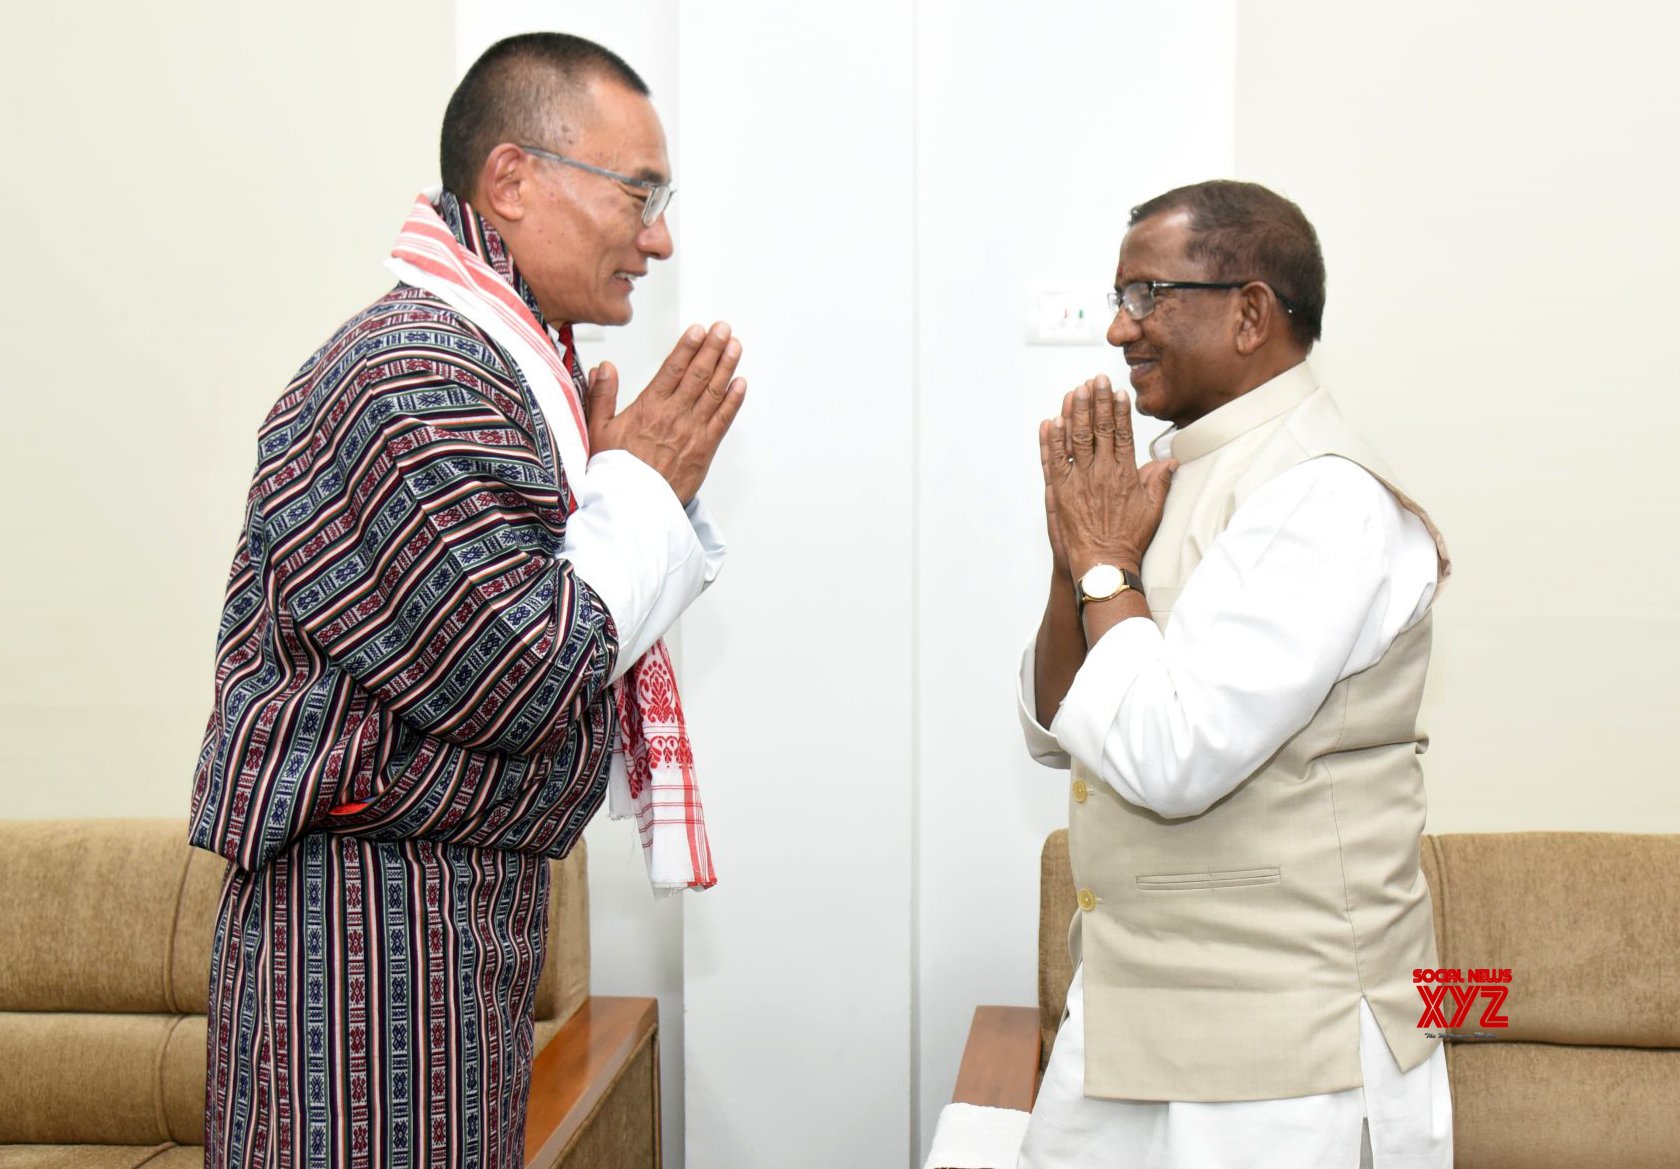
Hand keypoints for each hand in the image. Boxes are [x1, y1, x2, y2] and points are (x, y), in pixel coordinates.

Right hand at [585, 322, 747, 502]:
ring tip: (734, 346)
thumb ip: (601, 396)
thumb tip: (605, 367)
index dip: (688, 346)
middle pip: (698, 374)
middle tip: (723, 328)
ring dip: (726, 366)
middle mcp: (673, 415)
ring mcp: (692, 432)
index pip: (672, 369)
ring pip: (713, 392)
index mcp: (648, 407)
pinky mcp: (704, 450)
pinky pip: (723, 420)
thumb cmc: (615, 473)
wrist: (633, 507)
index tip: (699, 330)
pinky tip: (740, 383)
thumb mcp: (596, 430)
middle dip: (712, 348)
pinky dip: (734, 400)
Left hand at [1042, 376, 1175, 574]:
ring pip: (1076, 439)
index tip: (1118, 393)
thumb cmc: (1128, 540)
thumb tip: (1169, 461)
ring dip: (1075, 413)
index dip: (1119, 411)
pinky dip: (1051, 441)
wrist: (1104, 564)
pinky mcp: (1060, 493)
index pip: (1122, 433)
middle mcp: (1101, 473)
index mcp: (1124, 474)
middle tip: (1095, 380)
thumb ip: (1160, 481)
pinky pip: (1054, 461)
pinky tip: (1050, 423)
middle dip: (1097, 402)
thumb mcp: (1152, 509)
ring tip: (1075, 392)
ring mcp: (1079, 481)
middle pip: (1098, 429)